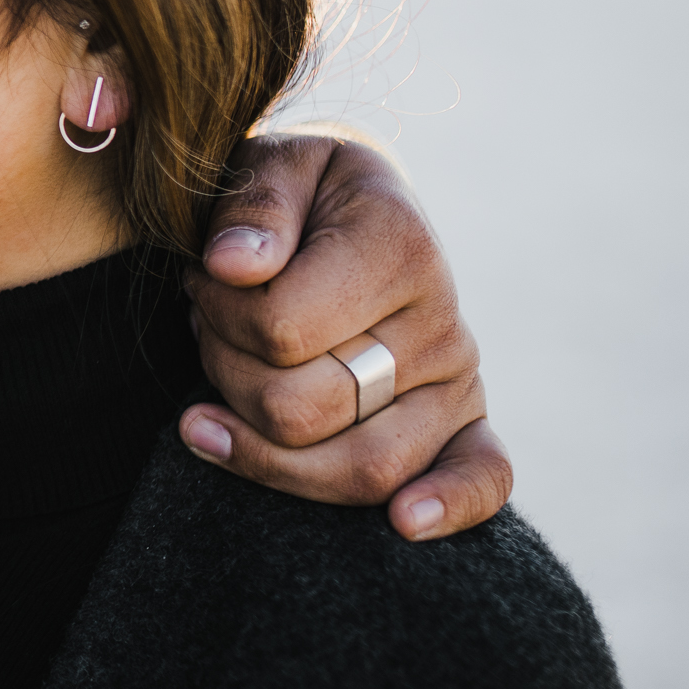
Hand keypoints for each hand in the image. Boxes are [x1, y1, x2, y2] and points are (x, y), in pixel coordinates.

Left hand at [177, 126, 512, 541]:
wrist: (346, 208)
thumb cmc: (296, 194)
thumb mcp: (269, 164)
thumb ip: (251, 206)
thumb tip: (234, 265)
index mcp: (399, 244)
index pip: (279, 329)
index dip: (217, 311)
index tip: (206, 276)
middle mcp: (440, 319)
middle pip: (301, 410)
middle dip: (225, 374)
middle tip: (211, 326)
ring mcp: (457, 378)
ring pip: (358, 467)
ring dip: (262, 443)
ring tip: (229, 389)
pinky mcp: (465, 422)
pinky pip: (483, 477)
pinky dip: (446, 506)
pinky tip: (403, 523)